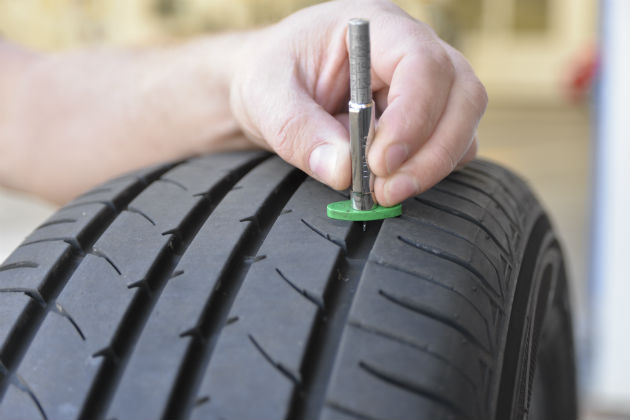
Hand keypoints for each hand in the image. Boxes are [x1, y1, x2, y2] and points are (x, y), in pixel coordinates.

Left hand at [230, 0, 486, 205]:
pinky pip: (452, 145)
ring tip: (382, 192)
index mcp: (374, 27)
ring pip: (464, 123)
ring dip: (433, 166)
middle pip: (462, 94)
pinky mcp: (426, 118)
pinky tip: (390, 182)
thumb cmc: (272, 77)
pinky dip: (430, 171)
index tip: (380, 161)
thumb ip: (299, 132)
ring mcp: (426, 85)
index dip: (412, 114)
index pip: (421, 62)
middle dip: (432, 151)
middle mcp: (412, 50)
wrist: (274, 89)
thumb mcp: (268, 98)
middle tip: (386, 190)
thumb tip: (342, 172)